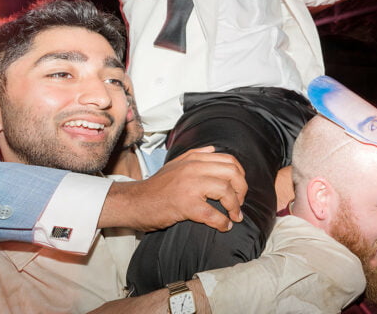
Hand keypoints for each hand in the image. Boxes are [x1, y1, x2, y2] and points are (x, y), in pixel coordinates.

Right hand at [100, 146, 246, 231]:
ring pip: (226, 191)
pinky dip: (223, 222)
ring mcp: (190, 186)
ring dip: (235, 207)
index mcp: (194, 159)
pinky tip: (224, 226)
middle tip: (240, 203)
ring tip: (235, 217)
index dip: (240, 176)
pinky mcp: (185, 205)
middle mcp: (194, 168)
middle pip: (232, 173)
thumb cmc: (156, 186)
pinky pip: (213, 214)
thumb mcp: (175, 164)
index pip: (229, 161)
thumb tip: (214, 149)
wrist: (134, 202)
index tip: (239, 189)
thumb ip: (195, 155)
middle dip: (242, 190)